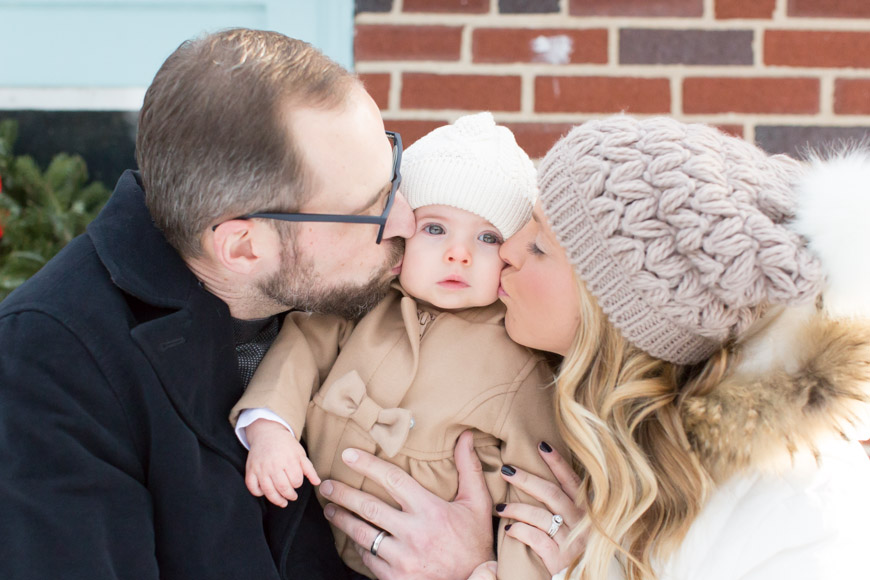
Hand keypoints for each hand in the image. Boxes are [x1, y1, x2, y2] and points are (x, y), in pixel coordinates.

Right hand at [244, 419, 320, 506]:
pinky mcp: (250, 470)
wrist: (267, 433)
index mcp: (289, 460)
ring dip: (277, 500)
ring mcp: (261, 468)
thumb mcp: (300, 454)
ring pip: (268, 491)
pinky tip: (265, 492)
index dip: (298, 484)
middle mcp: (274, 465)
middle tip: (292, 496)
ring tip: (282, 502)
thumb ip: (309, 469)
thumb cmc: (286, 445)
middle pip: (283, 488)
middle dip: (290, 495)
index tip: (297, 482)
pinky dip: (258, 493)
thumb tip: (317, 483)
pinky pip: (252, 487)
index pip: (296, 481)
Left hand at [320, 430, 493, 579]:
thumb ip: (469, 468)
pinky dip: (359, 546)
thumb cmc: (475, 542)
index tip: (347, 455)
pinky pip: (369, 559)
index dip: (368, 465)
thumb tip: (465, 435)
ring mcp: (402, 559)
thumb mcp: (477, 504)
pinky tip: (354, 538)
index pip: (393, 479)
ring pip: (362, 534)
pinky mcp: (395, 578)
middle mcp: (414, 534)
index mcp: (431, 511)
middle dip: (342, 494)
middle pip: (368, 507)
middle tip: (325, 484)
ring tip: (329, 510)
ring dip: (342, 520)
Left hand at [499, 442, 585, 575]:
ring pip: (541, 516)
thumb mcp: (566, 521)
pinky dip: (520, 531)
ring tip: (500, 506)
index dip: (557, 462)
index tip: (540, 444)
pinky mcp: (559, 558)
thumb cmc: (560, 545)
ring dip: (516, 508)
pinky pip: (535, 538)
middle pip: (552, 494)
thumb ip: (557, 500)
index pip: (572, 481)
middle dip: (527, 479)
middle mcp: (582, 525)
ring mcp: (572, 542)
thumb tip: (537, 470)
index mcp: (584, 511)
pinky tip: (508, 529)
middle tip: (506, 469)